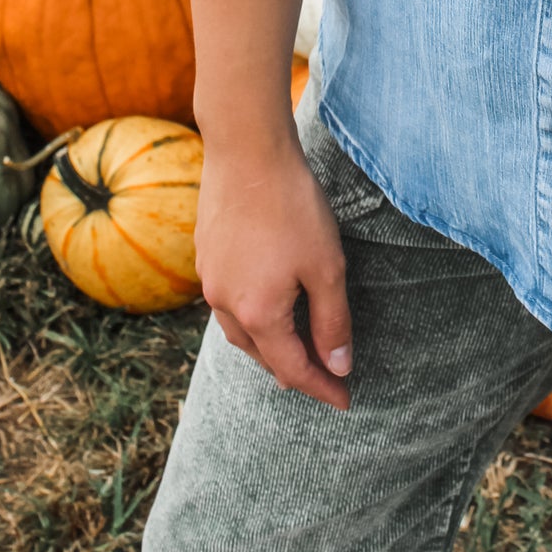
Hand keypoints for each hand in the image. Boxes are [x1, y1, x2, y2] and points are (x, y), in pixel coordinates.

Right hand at [194, 130, 352, 410]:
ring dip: (268, 347)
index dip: (322, 387)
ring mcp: (210, 279)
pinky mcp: (205, 255)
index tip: (346, 400)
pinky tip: (263, 304)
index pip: (293, 369)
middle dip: (295, 371)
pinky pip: (227, 303)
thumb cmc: (293, 206)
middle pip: (262, 356)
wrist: (246, 151)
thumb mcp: (326, 267)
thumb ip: (333, 322)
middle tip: (326, 378)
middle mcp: (225, 304)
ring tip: (292, 351)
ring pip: (239, 331)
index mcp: (258, 313)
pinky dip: (250, 317)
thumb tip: (339, 366)